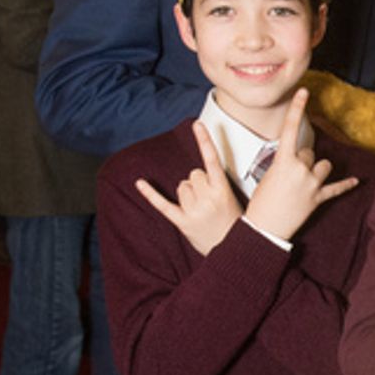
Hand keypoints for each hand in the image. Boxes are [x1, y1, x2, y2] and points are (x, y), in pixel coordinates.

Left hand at [134, 119, 241, 255]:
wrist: (235, 250)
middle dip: (198, 183)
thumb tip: (199, 173)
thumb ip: (217, 184)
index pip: (212, 160)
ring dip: (188, 195)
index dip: (205, 141)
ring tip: (200, 210)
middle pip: (193, 174)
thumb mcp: (233, 199)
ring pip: (181, 186)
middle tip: (209, 201)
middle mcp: (208, 199)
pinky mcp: (183, 222)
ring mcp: (195, 211)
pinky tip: (140, 183)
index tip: (198, 124)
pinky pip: (163, 204)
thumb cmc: (234, 224)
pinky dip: (150, 194)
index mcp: (223, 191)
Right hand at [243, 90, 359, 242]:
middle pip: (309, 152)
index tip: (304, 91)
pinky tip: (356, 181)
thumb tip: (295, 161)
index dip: (297, 108)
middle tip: (290, 176)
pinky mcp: (318, 199)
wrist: (264, 227)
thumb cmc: (261, 201)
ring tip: (305, 182)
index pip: (290, 129)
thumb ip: (284, 163)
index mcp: (283, 161)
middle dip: (303, 160)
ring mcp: (311, 184)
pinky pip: (336, 188)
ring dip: (318, 170)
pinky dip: (346, 185)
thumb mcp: (268, 175)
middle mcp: (300, 169)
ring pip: (324, 165)